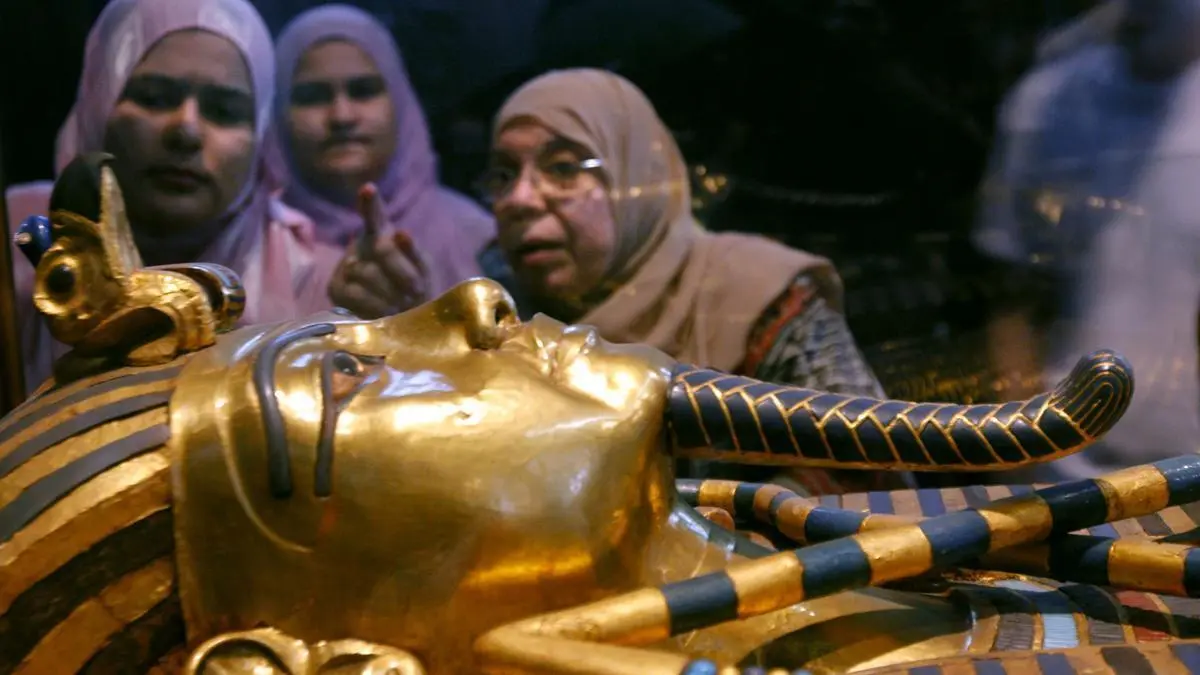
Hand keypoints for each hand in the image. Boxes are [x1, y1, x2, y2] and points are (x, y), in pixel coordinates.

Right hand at [329, 184, 427, 318]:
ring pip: (368, 273)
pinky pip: (356, 293)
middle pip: (381, 248)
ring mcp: (345, 266)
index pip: (374, 214)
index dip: (370, 203)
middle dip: (403, 271)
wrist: (402, 321)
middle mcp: (361, 246)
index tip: (368, 189)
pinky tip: (388, 311)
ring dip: (392, 292)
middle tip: (418, 290)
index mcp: (381, 234)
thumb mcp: (422, 270)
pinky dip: (376, 305)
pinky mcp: (335, 288)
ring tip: (405, 304)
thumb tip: (400, 233)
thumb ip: (415, 252)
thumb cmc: (415, 290)